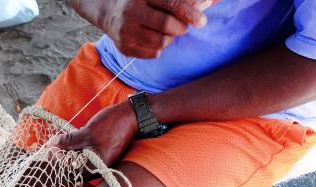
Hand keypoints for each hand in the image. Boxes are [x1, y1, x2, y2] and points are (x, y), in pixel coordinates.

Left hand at [50, 100, 138, 167]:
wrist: (133, 115)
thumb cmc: (112, 124)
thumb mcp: (86, 132)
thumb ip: (68, 141)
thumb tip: (51, 145)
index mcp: (97, 167)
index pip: (72, 173)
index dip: (59, 163)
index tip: (49, 152)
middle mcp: (101, 169)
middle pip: (76, 170)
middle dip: (63, 159)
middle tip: (53, 147)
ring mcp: (103, 163)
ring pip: (81, 163)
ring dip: (70, 154)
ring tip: (62, 144)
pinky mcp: (104, 156)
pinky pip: (87, 157)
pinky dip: (79, 151)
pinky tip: (75, 142)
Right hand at [71, 0, 210, 57]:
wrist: (108, 11)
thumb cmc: (140, 1)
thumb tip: (207, 3)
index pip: (171, 4)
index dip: (189, 13)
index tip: (202, 21)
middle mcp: (131, 13)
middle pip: (165, 25)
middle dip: (181, 28)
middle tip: (184, 28)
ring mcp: (126, 32)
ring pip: (160, 42)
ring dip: (170, 39)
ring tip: (166, 32)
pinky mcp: (124, 47)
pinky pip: (152, 53)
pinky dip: (159, 48)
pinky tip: (154, 39)